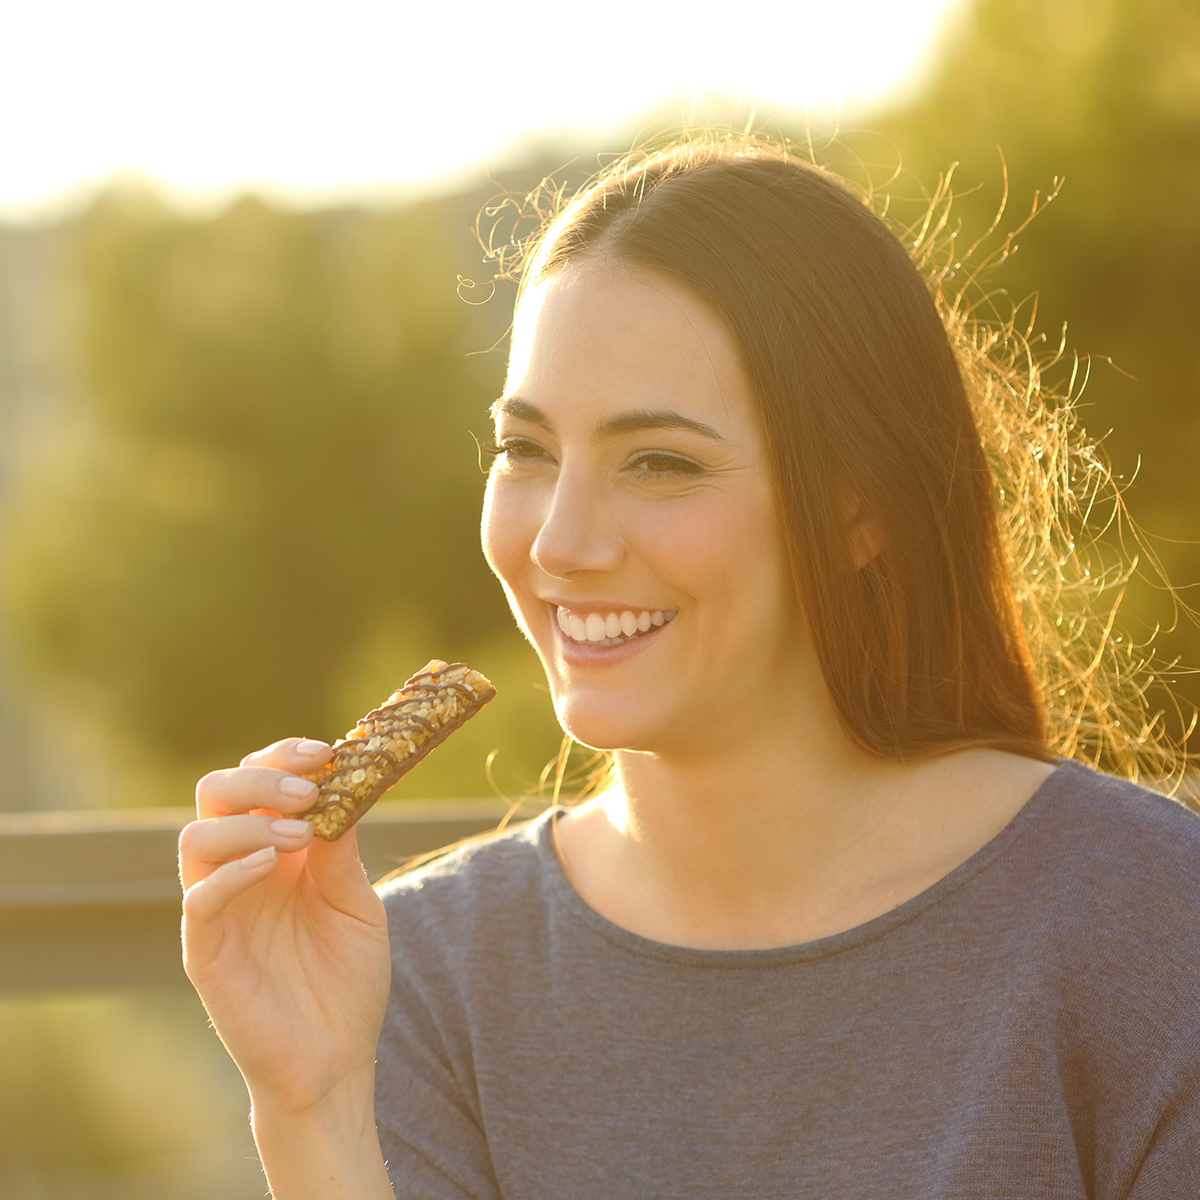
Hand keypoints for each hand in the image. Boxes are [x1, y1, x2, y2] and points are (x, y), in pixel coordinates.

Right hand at [180, 738, 391, 1114]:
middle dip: (259, 776)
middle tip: (307, 788)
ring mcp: (218, 910)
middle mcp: (239, 871)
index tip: (326, 751)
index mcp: (275, 851)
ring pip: (197, 838)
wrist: (336, 1061)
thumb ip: (342, 852)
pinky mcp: (206, 953)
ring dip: (249, 823)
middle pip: (215, 794)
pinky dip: (231, 873)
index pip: (257, 781)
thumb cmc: (347, 980)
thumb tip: (340, 789)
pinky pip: (199, 901)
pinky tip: (273, 864)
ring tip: (300, 834)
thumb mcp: (357, 904)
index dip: (284, 757)